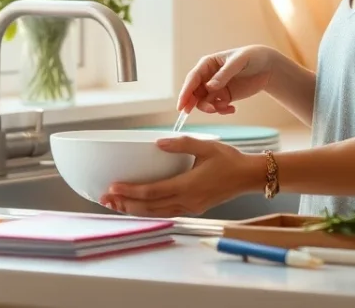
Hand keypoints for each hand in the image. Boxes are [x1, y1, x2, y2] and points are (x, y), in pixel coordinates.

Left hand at [99, 136, 261, 217]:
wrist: (249, 177)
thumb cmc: (230, 160)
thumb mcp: (206, 146)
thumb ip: (181, 144)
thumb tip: (159, 142)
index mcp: (189, 186)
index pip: (153, 192)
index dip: (131, 191)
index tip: (114, 187)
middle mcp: (187, 201)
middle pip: (150, 207)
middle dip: (126, 204)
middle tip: (106, 199)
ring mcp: (191, 207)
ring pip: (157, 212)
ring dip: (135, 210)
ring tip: (116, 205)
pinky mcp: (194, 208)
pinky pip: (166, 212)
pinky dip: (149, 210)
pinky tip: (139, 206)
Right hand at [178, 45, 279, 114]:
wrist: (268, 65)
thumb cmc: (252, 57)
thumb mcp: (239, 62)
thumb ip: (224, 74)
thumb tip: (209, 87)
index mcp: (207, 64)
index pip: (192, 79)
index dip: (185, 92)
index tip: (181, 106)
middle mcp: (208, 76)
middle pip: (195, 93)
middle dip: (198, 103)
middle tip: (210, 110)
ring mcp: (216, 87)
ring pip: (204, 102)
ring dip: (212, 108)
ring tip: (226, 107)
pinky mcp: (225, 96)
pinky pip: (216, 107)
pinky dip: (222, 110)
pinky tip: (232, 109)